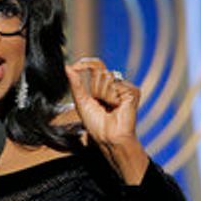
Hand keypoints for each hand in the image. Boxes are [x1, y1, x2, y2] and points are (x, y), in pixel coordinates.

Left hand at [65, 58, 148, 184]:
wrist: (108, 137)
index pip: (96, 65)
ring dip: (103, 95)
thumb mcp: (81, 101)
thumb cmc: (96, 125)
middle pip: (100, 71)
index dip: (86, 63)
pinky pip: (116, 85)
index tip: (75, 66)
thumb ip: (76, 83)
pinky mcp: (133, 92)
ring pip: (107, 77)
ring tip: (109, 108)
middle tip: (100, 104)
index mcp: (104, 86)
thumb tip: (68, 67)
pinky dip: (112, 98)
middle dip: (95, 88)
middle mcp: (115, 84)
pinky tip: (117, 107)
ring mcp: (125, 87)